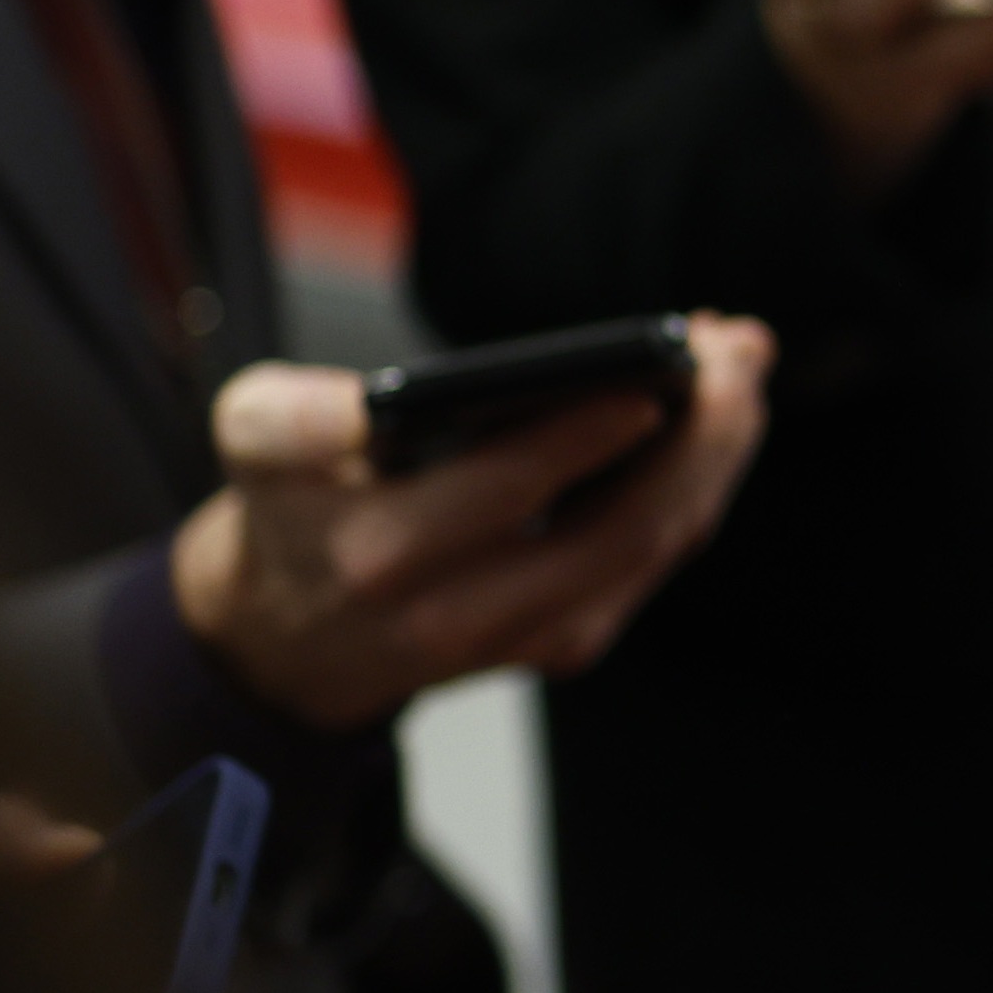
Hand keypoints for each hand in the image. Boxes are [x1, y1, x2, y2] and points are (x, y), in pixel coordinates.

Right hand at [170, 321, 767, 731]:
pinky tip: (717, 420)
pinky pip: (651, 562)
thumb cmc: (285, 510)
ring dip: (716, 457)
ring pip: (652, 551)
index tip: (656, 376)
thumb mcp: (250, 439)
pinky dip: (696, 485)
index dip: (590, 433)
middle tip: (737, 352)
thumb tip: (369, 401)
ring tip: (741, 366)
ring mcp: (524, 638)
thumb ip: (290, 415)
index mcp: (384, 552)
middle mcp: (461, 611)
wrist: (282, 639)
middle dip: (699, 438)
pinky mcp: (561, 640)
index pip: (508, 491)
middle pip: (618, 532)